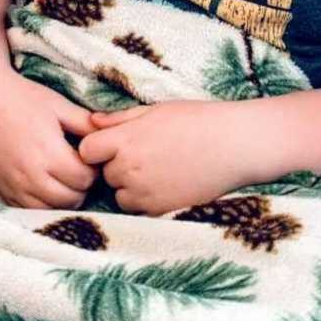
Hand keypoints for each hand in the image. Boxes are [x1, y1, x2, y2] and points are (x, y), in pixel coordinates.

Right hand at [0, 67, 98, 209]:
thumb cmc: (21, 97)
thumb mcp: (58, 104)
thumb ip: (86, 124)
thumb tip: (111, 137)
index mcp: (48, 152)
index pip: (85, 179)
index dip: (93, 169)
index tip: (89, 156)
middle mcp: (30, 175)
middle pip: (71, 199)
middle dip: (81, 186)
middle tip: (79, 167)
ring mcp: (13, 186)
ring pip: (50, 209)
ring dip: (62, 197)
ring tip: (63, 176)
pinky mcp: (1, 190)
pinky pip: (28, 210)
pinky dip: (42, 202)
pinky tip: (44, 183)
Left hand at [78, 100, 257, 215]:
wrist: (234, 145)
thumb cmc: (198, 120)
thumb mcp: (156, 110)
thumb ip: (121, 119)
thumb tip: (91, 121)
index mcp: (126, 139)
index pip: (86, 150)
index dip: (97, 147)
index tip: (113, 144)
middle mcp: (130, 168)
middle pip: (104, 173)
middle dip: (117, 166)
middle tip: (146, 154)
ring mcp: (144, 192)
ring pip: (120, 195)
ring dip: (130, 186)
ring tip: (158, 170)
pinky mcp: (160, 210)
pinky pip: (139, 210)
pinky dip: (147, 201)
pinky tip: (168, 183)